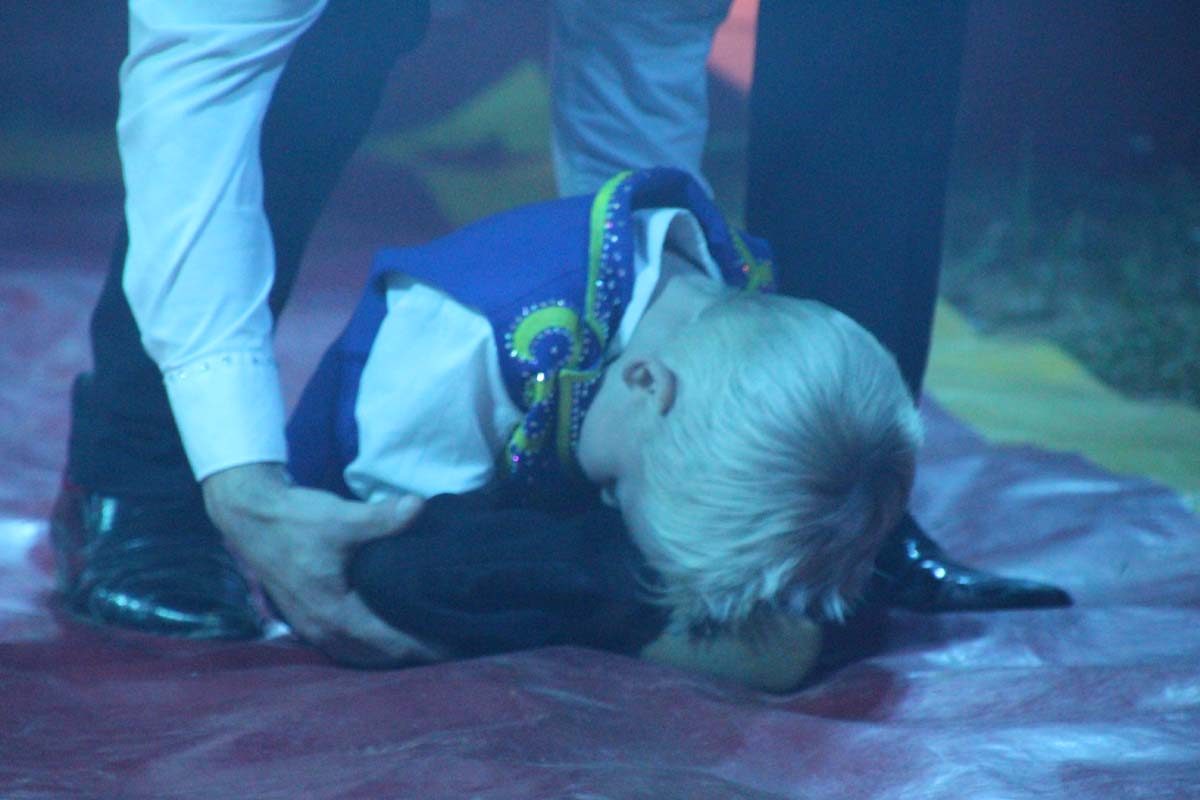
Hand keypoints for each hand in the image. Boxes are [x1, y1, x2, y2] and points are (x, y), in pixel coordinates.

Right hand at [201, 462, 440, 666]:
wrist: (249, 515)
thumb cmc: (294, 518)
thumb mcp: (340, 517)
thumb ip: (382, 518)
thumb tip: (419, 507)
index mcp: (333, 612)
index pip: (390, 642)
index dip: (424, 646)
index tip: (455, 646)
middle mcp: (321, 628)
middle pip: (377, 656)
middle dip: (412, 654)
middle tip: (450, 647)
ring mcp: (310, 627)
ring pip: (359, 654)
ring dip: (389, 654)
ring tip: (424, 645)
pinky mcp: (305, 618)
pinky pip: (345, 645)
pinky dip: (369, 646)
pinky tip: (386, 634)